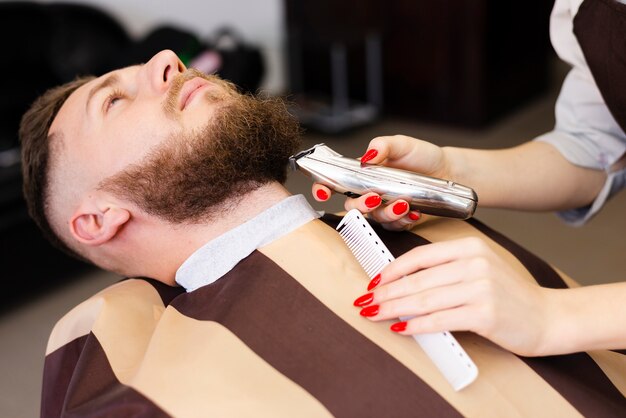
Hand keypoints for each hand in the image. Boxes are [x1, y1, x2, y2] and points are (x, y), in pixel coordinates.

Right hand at [312, 135, 449, 229]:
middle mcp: (369, 193)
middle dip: (360, 205)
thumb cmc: (421, 156)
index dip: (322, 188)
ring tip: (404, 202)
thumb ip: (382, 145)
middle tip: (375, 197)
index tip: (323, 192)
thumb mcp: (401, 143)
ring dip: (387, 212)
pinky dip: (404, 221)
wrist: (447, 170)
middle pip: (352, 206)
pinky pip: (395, 227)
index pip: (334, 183)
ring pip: (374, 218)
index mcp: (362, 174)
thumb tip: (366, 157)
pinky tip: (415, 212)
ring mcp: (384, 208)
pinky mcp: (400, 220)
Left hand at [352, 237, 556, 355]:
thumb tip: (402, 281)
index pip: (420, 256)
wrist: (547, 317)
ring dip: (394, 309)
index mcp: (470, 246)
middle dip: (386, 292)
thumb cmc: (508, 294)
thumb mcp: (479, 268)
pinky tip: (400, 329)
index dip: (393, 270)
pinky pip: (440, 319)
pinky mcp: (485, 314)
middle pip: (418, 279)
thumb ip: (446, 270)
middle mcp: (475, 263)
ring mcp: (481, 288)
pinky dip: (416, 326)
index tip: (374, 281)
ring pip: (424, 299)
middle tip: (366, 301)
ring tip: (375, 314)